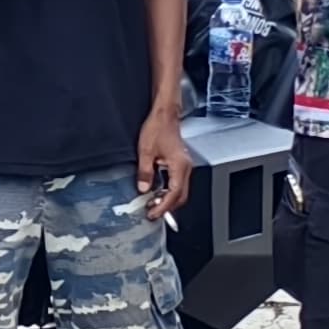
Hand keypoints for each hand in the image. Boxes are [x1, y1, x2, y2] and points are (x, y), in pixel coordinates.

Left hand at [133, 107, 192, 221]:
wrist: (165, 114)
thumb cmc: (158, 127)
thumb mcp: (146, 150)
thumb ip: (145, 172)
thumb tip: (143, 188)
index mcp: (179, 165)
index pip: (175, 193)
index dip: (164, 206)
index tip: (154, 213)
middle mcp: (185, 167)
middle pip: (181, 196)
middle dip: (167, 207)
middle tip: (152, 212)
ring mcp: (184, 166)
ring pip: (180, 191)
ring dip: (168, 200)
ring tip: (152, 204)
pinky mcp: (180, 164)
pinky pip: (178, 183)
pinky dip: (169, 191)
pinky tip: (157, 192)